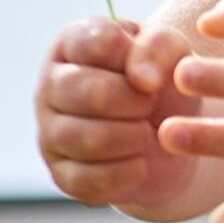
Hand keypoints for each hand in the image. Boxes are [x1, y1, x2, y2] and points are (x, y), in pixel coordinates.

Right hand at [34, 15, 212, 219]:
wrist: (172, 138)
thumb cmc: (164, 83)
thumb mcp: (173, 52)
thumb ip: (159, 47)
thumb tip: (141, 79)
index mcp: (73, 43)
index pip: (93, 42)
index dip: (133, 58)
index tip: (152, 73)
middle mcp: (52, 85)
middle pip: (83, 91)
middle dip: (132, 101)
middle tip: (150, 106)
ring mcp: (50, 131)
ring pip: (82, 138)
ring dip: (130, 138)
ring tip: (147, 133)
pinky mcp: (62, 174)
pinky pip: (87, 180)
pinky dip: (125, 174)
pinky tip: (141, 163)